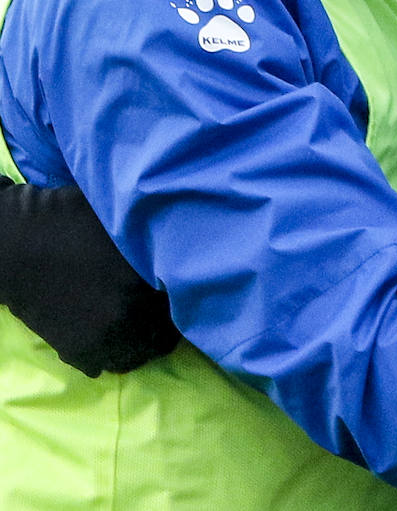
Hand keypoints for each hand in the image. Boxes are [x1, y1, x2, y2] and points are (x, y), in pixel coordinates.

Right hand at [0, 177, 179, 376]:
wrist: (16, 245)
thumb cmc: (73, 223)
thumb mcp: (122, 227)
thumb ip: (154, 245)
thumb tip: (183, 250)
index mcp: (141, 291)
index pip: (184, 308)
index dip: (187, 297)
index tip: (186, 290)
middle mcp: (124, 323)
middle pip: (163, 340)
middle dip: (166, 325)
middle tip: (165, 310)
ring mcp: (98, 342)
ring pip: (135, 358)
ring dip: (141, 344)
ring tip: (140, 325)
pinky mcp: (73, 351)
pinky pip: (103, 364)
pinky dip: (111, 352)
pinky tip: (111, 331)